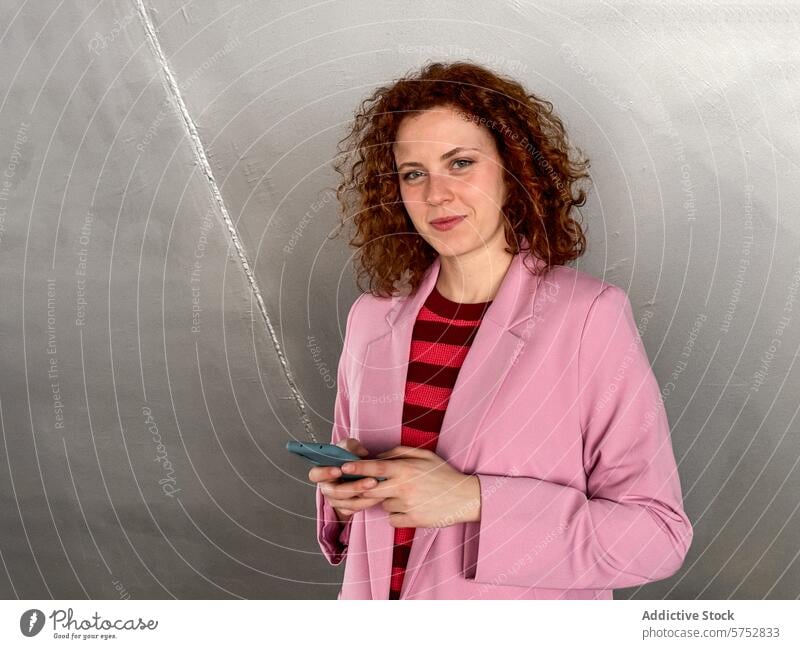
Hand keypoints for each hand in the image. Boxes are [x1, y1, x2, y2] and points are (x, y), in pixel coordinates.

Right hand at [308, 438, 386, 522]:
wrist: (356, 473)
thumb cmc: (348, 459)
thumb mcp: (348, 448)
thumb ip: (352, 446)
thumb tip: (362, 452)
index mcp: (322, 473)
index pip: (315, 475)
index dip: (325, 473)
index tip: (339, 470)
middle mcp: (327, 488)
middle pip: (336, 492)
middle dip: (354, 487)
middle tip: (371, 481)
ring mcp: (335, 501)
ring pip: (349, 503)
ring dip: (366, 496)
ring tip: (379, 486)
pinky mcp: (346, 509)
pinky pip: (357, 508)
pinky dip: (369, 502)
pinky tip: (380, 495)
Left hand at [340, 445, 480, 527]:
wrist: (465, 497)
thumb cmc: (443, 474)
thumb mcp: (424, 455)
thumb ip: (399, 452)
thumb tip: (378, 457)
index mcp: (406, 469)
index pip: (375, 467)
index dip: (357, 467)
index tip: (343, 467)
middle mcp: (403, 487)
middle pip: (371, 489)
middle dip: (366, 488)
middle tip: (372, 485)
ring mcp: (407, 506)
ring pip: (383, 504)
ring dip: (388, 501)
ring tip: (409, 496)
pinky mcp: (412, 521)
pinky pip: (392, 519)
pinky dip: (397, 515)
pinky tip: (412, 508)